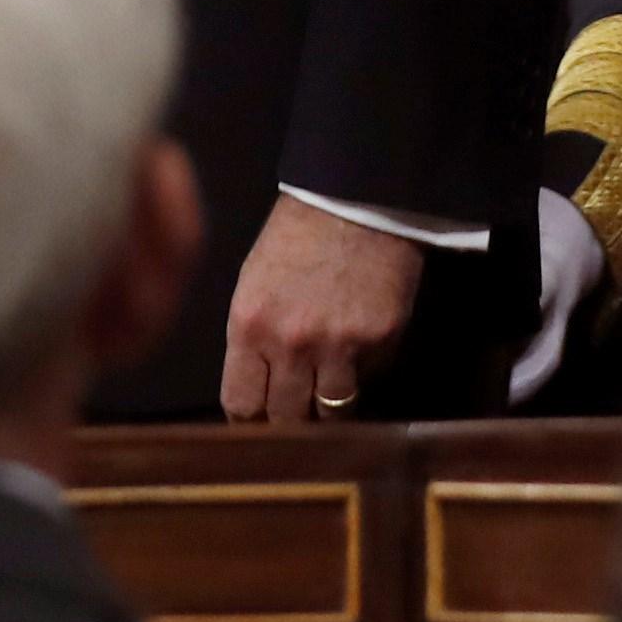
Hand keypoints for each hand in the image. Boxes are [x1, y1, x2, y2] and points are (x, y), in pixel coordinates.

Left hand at [221, 194, 424, 422]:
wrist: (356, 198)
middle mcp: (290, 343)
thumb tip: (258, 389)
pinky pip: (368, 381)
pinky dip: (363, 376)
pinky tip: (359, 350)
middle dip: (289, 421)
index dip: (249, 420)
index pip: (241, 404)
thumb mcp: (254, 285)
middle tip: (296, 413)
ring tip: (330, 392)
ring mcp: (339, 345)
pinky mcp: (380, 340)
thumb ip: (252, 339)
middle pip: (285, 419)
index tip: (258, 422)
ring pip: (332, 414)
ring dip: (330, 409)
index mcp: (249, 325)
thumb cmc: (297, 236)